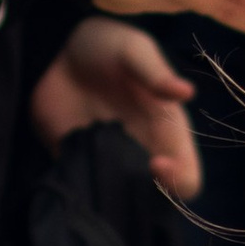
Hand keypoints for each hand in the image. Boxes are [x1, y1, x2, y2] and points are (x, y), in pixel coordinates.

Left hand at [28, 17, 200, 197]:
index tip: (154, 164)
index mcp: (166, 131)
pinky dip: (82, 192)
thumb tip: (186, 93)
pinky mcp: (76, 164)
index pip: (187, 176)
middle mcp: (142, 153)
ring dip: (112, 198)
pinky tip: (74, 176)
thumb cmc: (106, 45)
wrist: (57, 49)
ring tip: (97, 172)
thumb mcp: (132, 49)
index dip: (179, 180)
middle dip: (144, 197)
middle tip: (119, 172)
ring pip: (121, 200)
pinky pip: (85, 190)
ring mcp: (110, 161)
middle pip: (157, 200)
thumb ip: (154, 72)